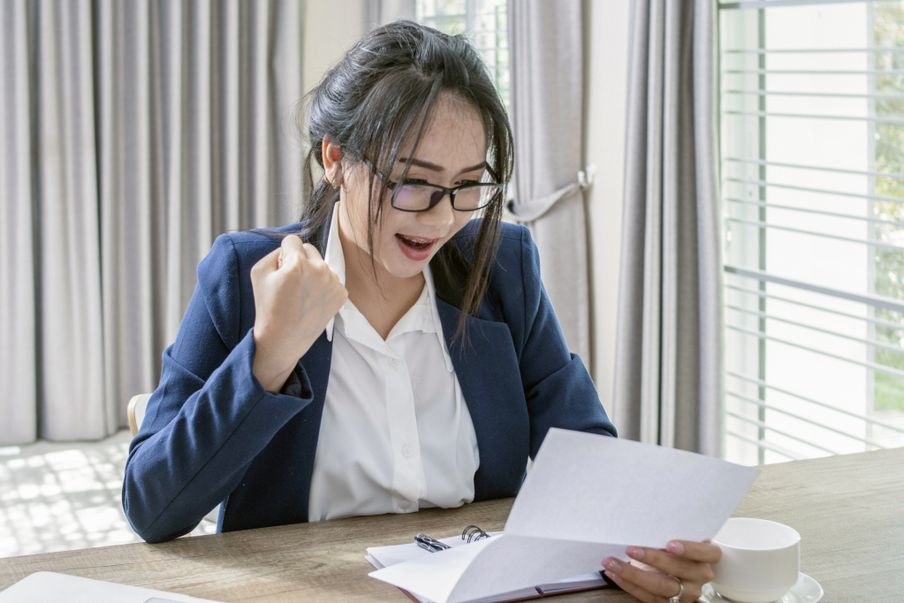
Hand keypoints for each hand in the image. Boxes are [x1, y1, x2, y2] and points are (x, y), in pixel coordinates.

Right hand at [250, 235, 346, 390]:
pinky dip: (323, 286)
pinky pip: (331, 279)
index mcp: (298, 263)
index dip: (284, 253)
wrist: (284, 339)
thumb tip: (289, 249)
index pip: (293, 240)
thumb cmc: (268, 306)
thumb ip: (273, 253)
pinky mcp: (341, 294)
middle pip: (310, 249)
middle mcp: (320, 269)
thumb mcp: (259, 272)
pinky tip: (312, 300)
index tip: (281, 267)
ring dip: (313, 273)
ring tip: (301, 294)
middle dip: (299, 260)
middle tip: (290, 282)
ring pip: (321, 264)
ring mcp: (333, 282)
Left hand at [602, 540, 719, 601]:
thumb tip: (642, 521)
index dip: (689, 548)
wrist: (674, 567)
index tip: (669, 544)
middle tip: (630, 549)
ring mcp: (686, 592)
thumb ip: (669, 532)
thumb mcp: (678, 536)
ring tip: (612, 563)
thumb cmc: (675, 547)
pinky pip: (647, 596)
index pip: (705, 552)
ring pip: (660, 586)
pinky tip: (615, 574)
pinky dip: (628, 584)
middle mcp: (700, 576)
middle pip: (678, 569)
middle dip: (652, 559)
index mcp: (707, 556)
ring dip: (632, 574)